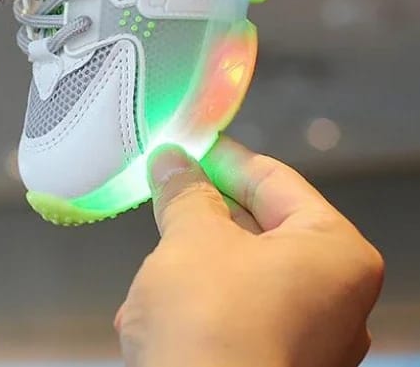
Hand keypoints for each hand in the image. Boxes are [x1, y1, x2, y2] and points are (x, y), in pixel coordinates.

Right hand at [116, 138, 383, 366]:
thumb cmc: (214, 331)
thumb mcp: (191, 238)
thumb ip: (184, 192)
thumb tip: (173, 163)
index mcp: (335, 254)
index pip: (275, 179)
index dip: (223, 158)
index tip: (188, 146)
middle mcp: (335, 300)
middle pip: (259, 228)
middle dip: (203, 212)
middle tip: (165, 187)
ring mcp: (308, 341)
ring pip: (241, 273)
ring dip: (193, 259)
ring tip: (156, 251)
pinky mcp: (273, 365)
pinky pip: (233, 314)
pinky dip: (198, 300)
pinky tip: (157, 305)